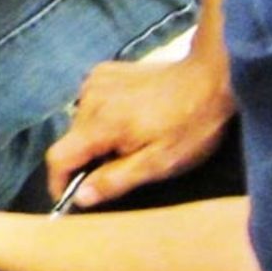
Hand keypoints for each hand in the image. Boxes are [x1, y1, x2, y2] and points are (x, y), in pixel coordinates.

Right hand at [45, 52, 234, 209]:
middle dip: (87, 159)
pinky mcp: (104, 71)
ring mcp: (95, 81)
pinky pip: (91, 102)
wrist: (213, 76)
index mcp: (100, 124)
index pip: (58, 158)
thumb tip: (80, 197)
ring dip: (96, 137)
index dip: (58, 182)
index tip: (70, 199)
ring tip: (130, 140)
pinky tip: (129, 116)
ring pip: (80, 122)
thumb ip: (115, 179)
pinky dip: (102, 115)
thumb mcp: (159, 163)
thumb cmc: (191, 125)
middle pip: (71, 140)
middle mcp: (89, 99)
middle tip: (121, 166)